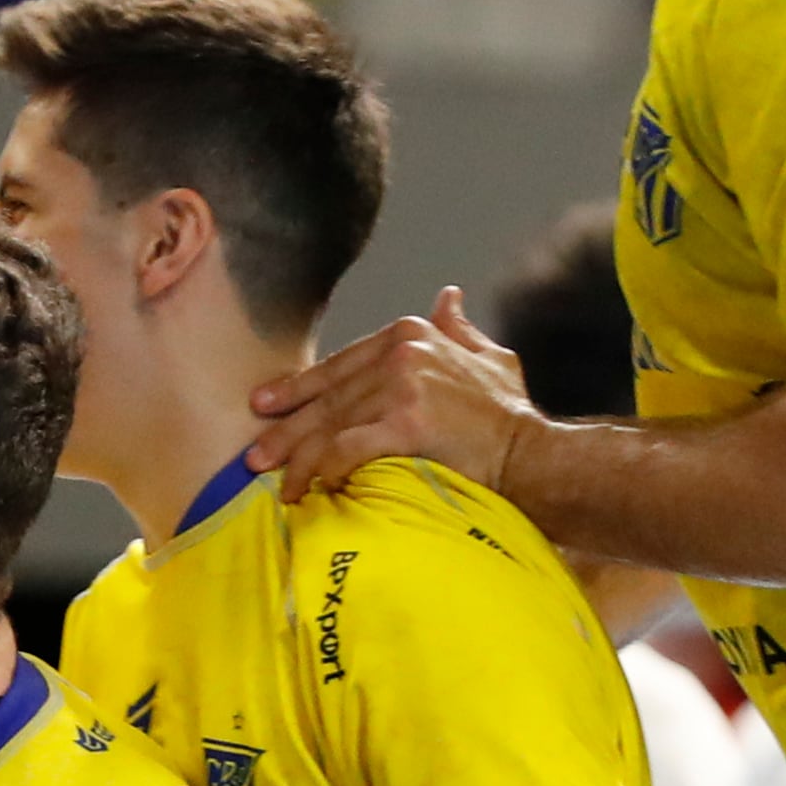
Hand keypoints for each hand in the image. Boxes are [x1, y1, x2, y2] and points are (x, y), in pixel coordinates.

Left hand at [244, 289, 539, 504]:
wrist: (532, 455)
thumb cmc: (506, 415)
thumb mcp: (489, 360)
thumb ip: (458, 330)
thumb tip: (447, 295)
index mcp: (412, 335)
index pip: (341, 365)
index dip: (298, 388)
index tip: (262, 405)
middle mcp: (403, 354)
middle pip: (329, 399)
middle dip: (287, 432)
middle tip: (253, 458)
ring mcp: (404, 387)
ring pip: (331, 428)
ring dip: (299, 462)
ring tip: (279, 487)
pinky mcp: (406, 423)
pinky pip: (345, 450)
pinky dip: (324, 472)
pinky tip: (313, 490)